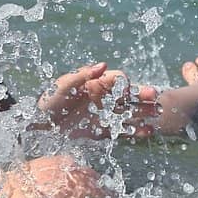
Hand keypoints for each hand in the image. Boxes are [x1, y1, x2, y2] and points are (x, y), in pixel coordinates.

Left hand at [38, 62, 158, 138]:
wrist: (39, 126)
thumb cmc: (49, 101)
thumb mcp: (63, 85)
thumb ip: (82, 75)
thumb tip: (103, 65)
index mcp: (96, 83)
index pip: (117, 80)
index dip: (124, 84)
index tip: (127, 92)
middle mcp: (104, 98)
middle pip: (128, 95)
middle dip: (142, 95)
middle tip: (155, 96)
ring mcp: (105, 115)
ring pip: (130, 112)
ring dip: (144, 112)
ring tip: (158, 113)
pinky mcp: (103, 131)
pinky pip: (123, 130)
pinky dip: (136, 131)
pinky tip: (148, 131)